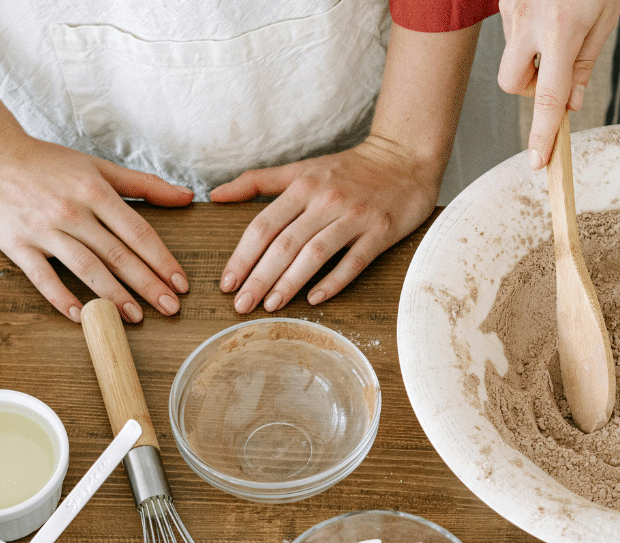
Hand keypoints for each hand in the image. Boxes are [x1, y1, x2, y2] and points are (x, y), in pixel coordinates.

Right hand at [0, 133, 193, 322]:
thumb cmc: (47, 162)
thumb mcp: (98, 166)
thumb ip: (143, 184)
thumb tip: (186, 196)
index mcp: (95, 191)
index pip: (138, 232)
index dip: (162, 260)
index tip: (181, 283)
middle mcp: (72, 212)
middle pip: (117, 254)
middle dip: (148, 285)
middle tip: (171, 308)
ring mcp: (44, 229)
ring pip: (86, 268)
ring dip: (113, 296)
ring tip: (136, 318)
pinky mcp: (18, 244)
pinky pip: (43, 277)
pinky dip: (62, 298)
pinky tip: (83, 316)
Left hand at [211, 135, 441, 312]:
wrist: (404, 158)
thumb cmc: (349, 169)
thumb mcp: (301, 169)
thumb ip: (257, 181)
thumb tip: (215, 195)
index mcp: (303, 186)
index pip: (263, 225)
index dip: (242, 256)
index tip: (227, 283)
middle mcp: (326, 200)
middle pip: (285, 244)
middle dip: (259, 277)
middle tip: (241, 305)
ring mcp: (355, 216)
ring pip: (315, 254)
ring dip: (290, 283)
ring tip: (270, 307)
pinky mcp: (380, 231)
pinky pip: (354, 261)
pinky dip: (333, 282)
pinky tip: (314, 300)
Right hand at [497, 0, 619, 167]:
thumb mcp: (603, 18)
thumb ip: (584, 64)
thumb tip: (571, 103)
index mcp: (560, 32)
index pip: (547, 98)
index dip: (543, 134)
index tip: (539, 162)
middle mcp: (528, 22)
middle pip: (512, 83)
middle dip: (529, 87)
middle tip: (553, 71)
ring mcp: (510, 9)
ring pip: (512, 54)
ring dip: (531, 53)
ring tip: (557, 22)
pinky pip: (511, 29)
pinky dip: (528, 30)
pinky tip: (546, 6)